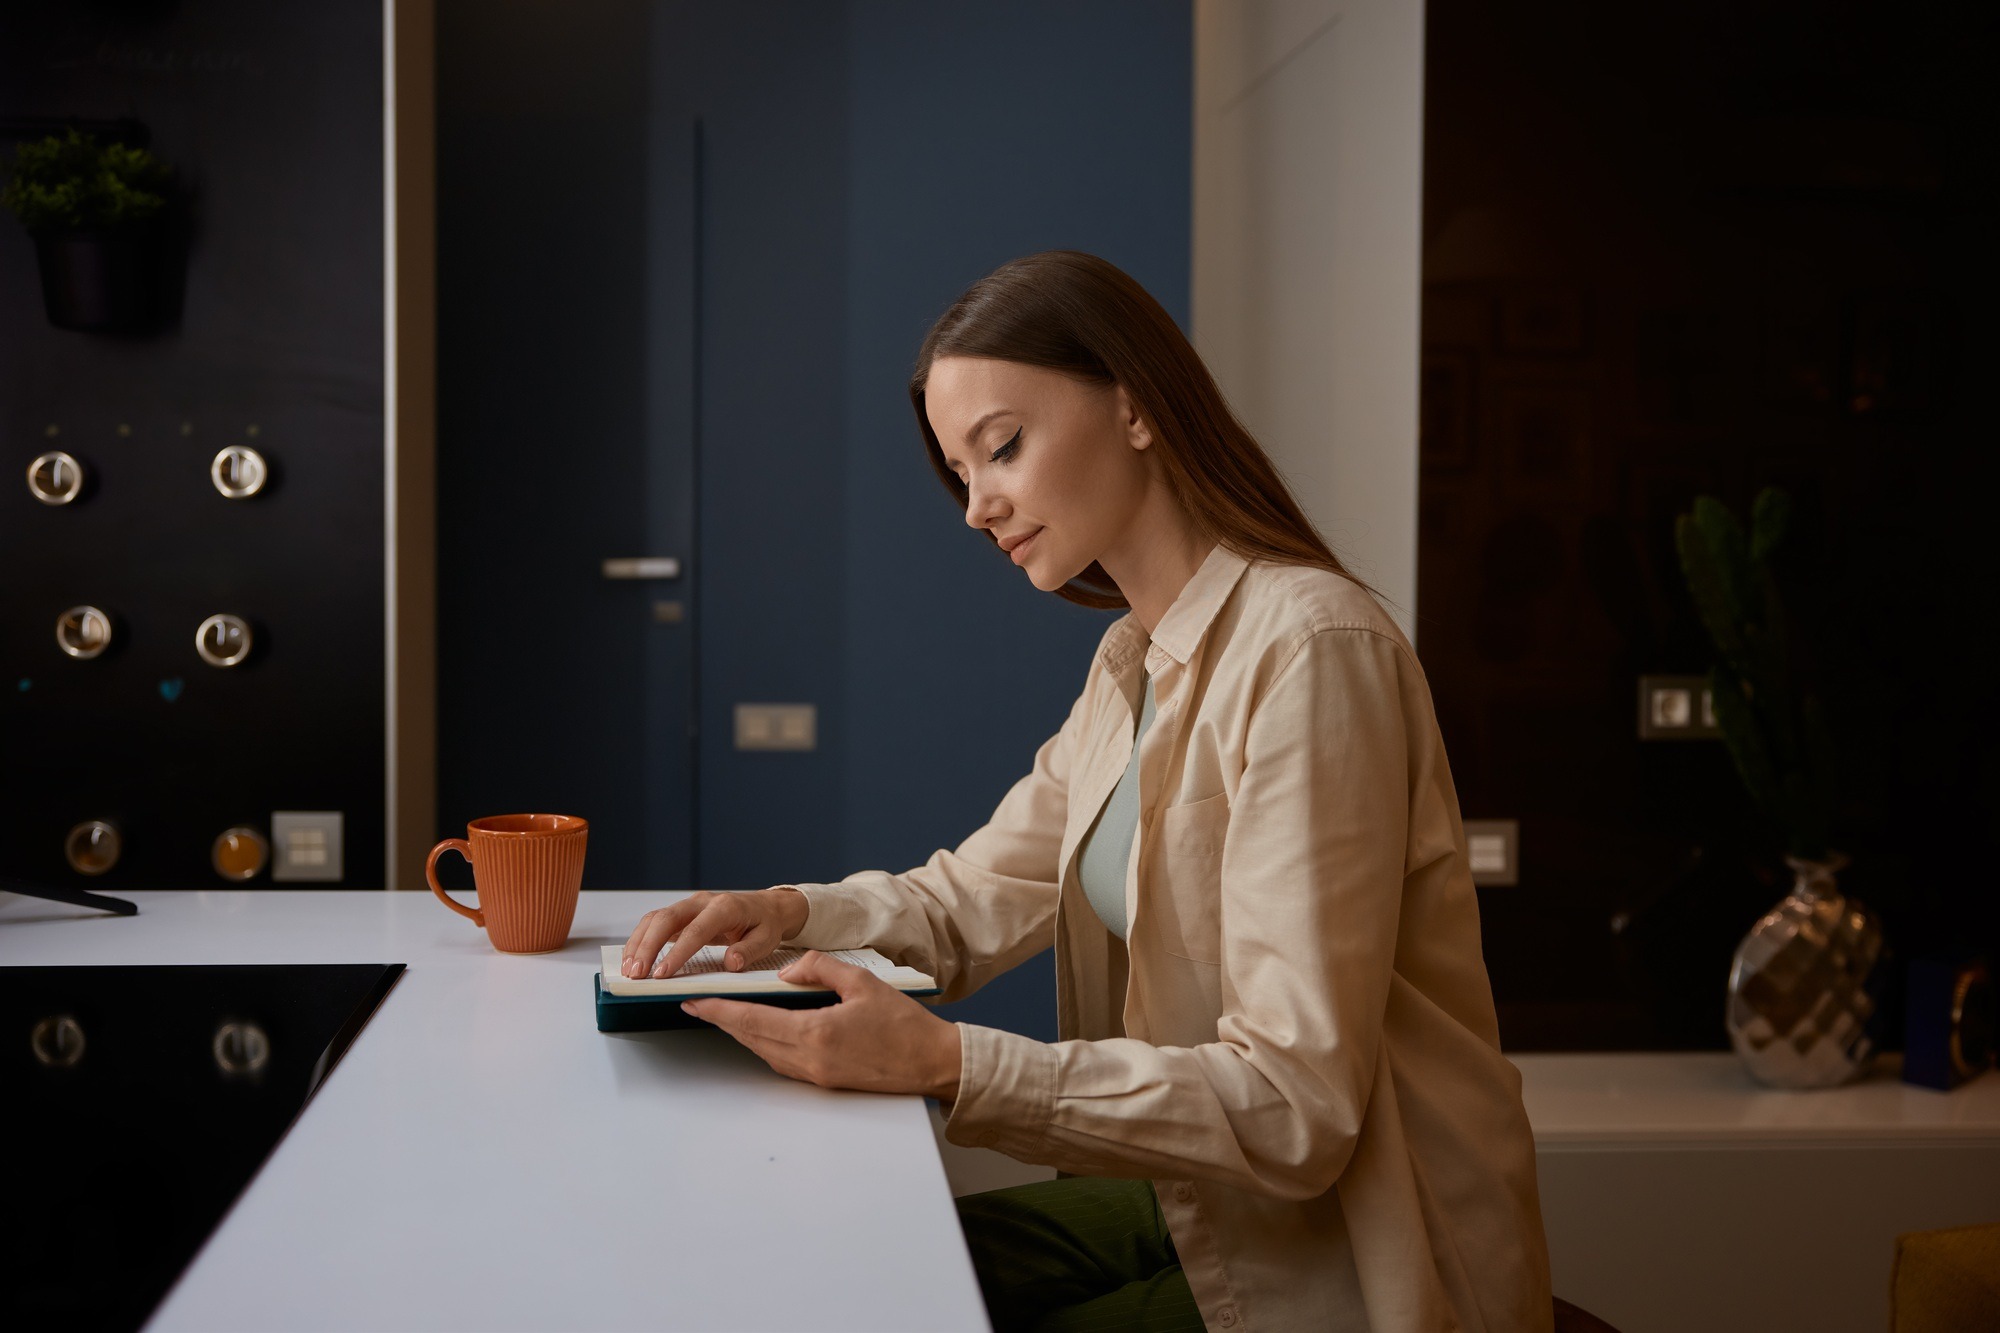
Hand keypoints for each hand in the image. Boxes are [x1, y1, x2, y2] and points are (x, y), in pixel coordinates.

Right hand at [621, 888, 808, 979]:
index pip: (696, 930)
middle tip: (637, 974)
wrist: (766, 907)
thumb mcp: (766, 939)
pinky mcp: (681, 914)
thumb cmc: (765, 924)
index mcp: (725, 907)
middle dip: (648, 947)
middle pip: (666, 919)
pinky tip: (634, 959)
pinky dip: (641, 940)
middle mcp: (702, 902)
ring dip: (639, 944)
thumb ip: (749, 951)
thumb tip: (732, 963)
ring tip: (630, 970)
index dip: (677, 952)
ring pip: (655, 919)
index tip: (662, 974)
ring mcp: (689, 906)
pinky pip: (655, 923)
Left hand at [682, 950, 962, 1099]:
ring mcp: (816, 1075)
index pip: (754, 1020)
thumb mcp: (864, 982)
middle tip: (698, 1006)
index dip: (720, 1011)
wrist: (932, 1063)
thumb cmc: (905, 1025)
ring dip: (742, 1034)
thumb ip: (820, 968)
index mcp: (816, 1033)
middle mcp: (809, 1059)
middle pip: (751, 1039)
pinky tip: (762, 1032)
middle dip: (722, 1022)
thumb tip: (789, 970)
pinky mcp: (825, 1081)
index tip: (696, 1002)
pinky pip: (781, 1062)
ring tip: (725, 1015)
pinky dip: (763, 1044)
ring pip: (764, 1053)